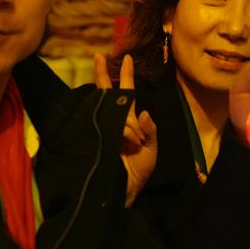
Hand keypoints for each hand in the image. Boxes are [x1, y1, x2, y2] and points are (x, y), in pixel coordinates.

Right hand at [94, 53, 157, 206]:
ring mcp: (104, 129)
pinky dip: (124, 133)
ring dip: (128, 126)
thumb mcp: (152, 149)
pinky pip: (111, 127)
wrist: (126, 192)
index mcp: (129, 121)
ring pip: (113, 112)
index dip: (125, 76)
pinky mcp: (96, 139)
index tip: (126, 57)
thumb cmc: (139, 171)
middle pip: (107, 94)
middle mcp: (115, 122)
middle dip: (104, 76)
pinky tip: (129, 140)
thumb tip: (143, 112)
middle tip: (99, 56)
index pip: (126, 94)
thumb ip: (151, 130)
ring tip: (135, 142)